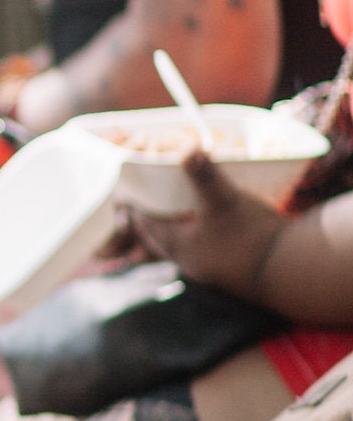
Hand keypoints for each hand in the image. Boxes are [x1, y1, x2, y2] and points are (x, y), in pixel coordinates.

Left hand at [129, 152, 287, 297]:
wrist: (290, 272)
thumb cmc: (253, 235)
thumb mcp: (225, 200)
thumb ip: (203, 175)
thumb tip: (186, 148)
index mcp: (176, 244)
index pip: (141, 222)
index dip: (133, 203)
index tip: (129, 186)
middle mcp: (186, 260)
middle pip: (156, 235)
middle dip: (149, 215)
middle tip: (146, 194)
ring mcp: (207, 268)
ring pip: (178, 244)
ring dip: (172, 226)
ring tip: (171, 207)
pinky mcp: (226, 269)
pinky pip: (199, 249)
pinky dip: (194, 234)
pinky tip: (205, 224)